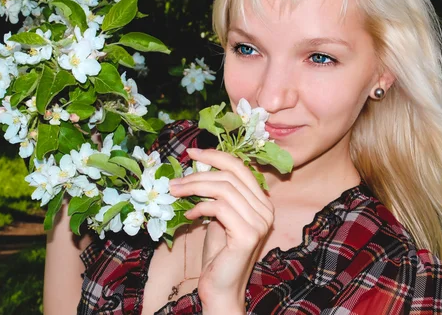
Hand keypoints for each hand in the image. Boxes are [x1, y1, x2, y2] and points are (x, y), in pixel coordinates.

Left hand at [168, 147, 274, 312]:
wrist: (220, 288)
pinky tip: (189, 216)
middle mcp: (266, 209)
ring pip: (224, 189)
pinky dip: (200, 207)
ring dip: (194, 188)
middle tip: (175, 180)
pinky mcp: (248, 234)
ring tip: (175, 193)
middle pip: (230, 175)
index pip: (240, 167)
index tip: (192, 153)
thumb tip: (197, 168)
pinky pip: (220, 208)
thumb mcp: (218, 216)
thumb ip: (216, 194)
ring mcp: (260, 222)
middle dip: (199, 173)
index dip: (215, 156)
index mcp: (262, 202)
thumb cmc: (218, 254)